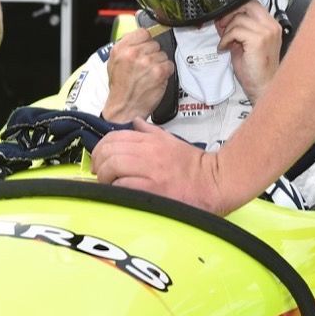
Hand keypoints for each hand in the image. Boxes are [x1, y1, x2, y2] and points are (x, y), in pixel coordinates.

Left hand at [91, 118, 225, 213]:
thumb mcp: (171, 141)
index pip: (114, 137)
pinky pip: (124, 186)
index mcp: (152, 140)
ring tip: (107, 184)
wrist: (216, 182)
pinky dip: (116, 189)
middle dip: (98, 162)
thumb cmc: (194, 166)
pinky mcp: (154, 189)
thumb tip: (136, 123)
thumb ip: (150, 132)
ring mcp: (151, 171)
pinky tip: (119, 193)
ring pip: (114, 166)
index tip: (100, 160)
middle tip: (99, 173)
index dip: (101, 148)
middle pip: (110, 150)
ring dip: (105, 176)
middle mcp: (149, 152)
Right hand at [102, 28, 173, 122]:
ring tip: (150, 74)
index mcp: (121, 49)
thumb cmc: (120, 89)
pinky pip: (169, 64)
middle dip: (152, 54)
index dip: (146, 41)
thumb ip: (126, 48)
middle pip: (154, 43)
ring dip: (159, 64)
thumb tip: (141, 38)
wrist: (124, 109)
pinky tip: (157, 78)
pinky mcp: (159, 72)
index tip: (146, 48)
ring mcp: (147, 62)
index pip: (143, 33)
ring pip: (163, 54)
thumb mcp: (114, 63)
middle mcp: (133, 53)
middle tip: (146, 66)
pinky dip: (166, 72)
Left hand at [215, 1, 281, 102]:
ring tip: (226, 43)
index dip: (236, 8)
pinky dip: (226, 39)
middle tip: (222, 26)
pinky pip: (235, 31)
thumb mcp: (245, 44)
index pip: (253, 4)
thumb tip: (223, 19)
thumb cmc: (255, 70)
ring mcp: (266, 32)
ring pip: (239, 19)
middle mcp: (271, 26)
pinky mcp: (258, 40)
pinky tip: (226, 48)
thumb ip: (237, 29)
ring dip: (227, 31)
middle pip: (247, 5)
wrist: (263, 87)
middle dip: (230, 14)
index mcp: (271, 25)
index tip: (225, 18)